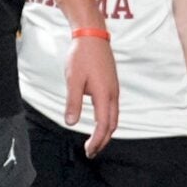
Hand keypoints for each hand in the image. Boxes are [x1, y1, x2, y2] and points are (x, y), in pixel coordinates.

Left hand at [64, 34, 118, 154]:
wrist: (92, 35)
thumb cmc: (82, 56)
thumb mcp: (73, 80)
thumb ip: (73, 102)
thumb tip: (71, 123)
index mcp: (104, 94)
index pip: (103, 125)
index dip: (97, 141)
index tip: (88, 151)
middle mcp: (112, 94)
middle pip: (112, 125)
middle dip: (103, 141)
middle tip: (91, 151)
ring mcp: (114, 89)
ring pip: (114, 117)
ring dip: (106, 131)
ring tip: (95, 140)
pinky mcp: (112, 84)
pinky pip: (113, 108)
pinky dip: (107, 120)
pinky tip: (98, 121)